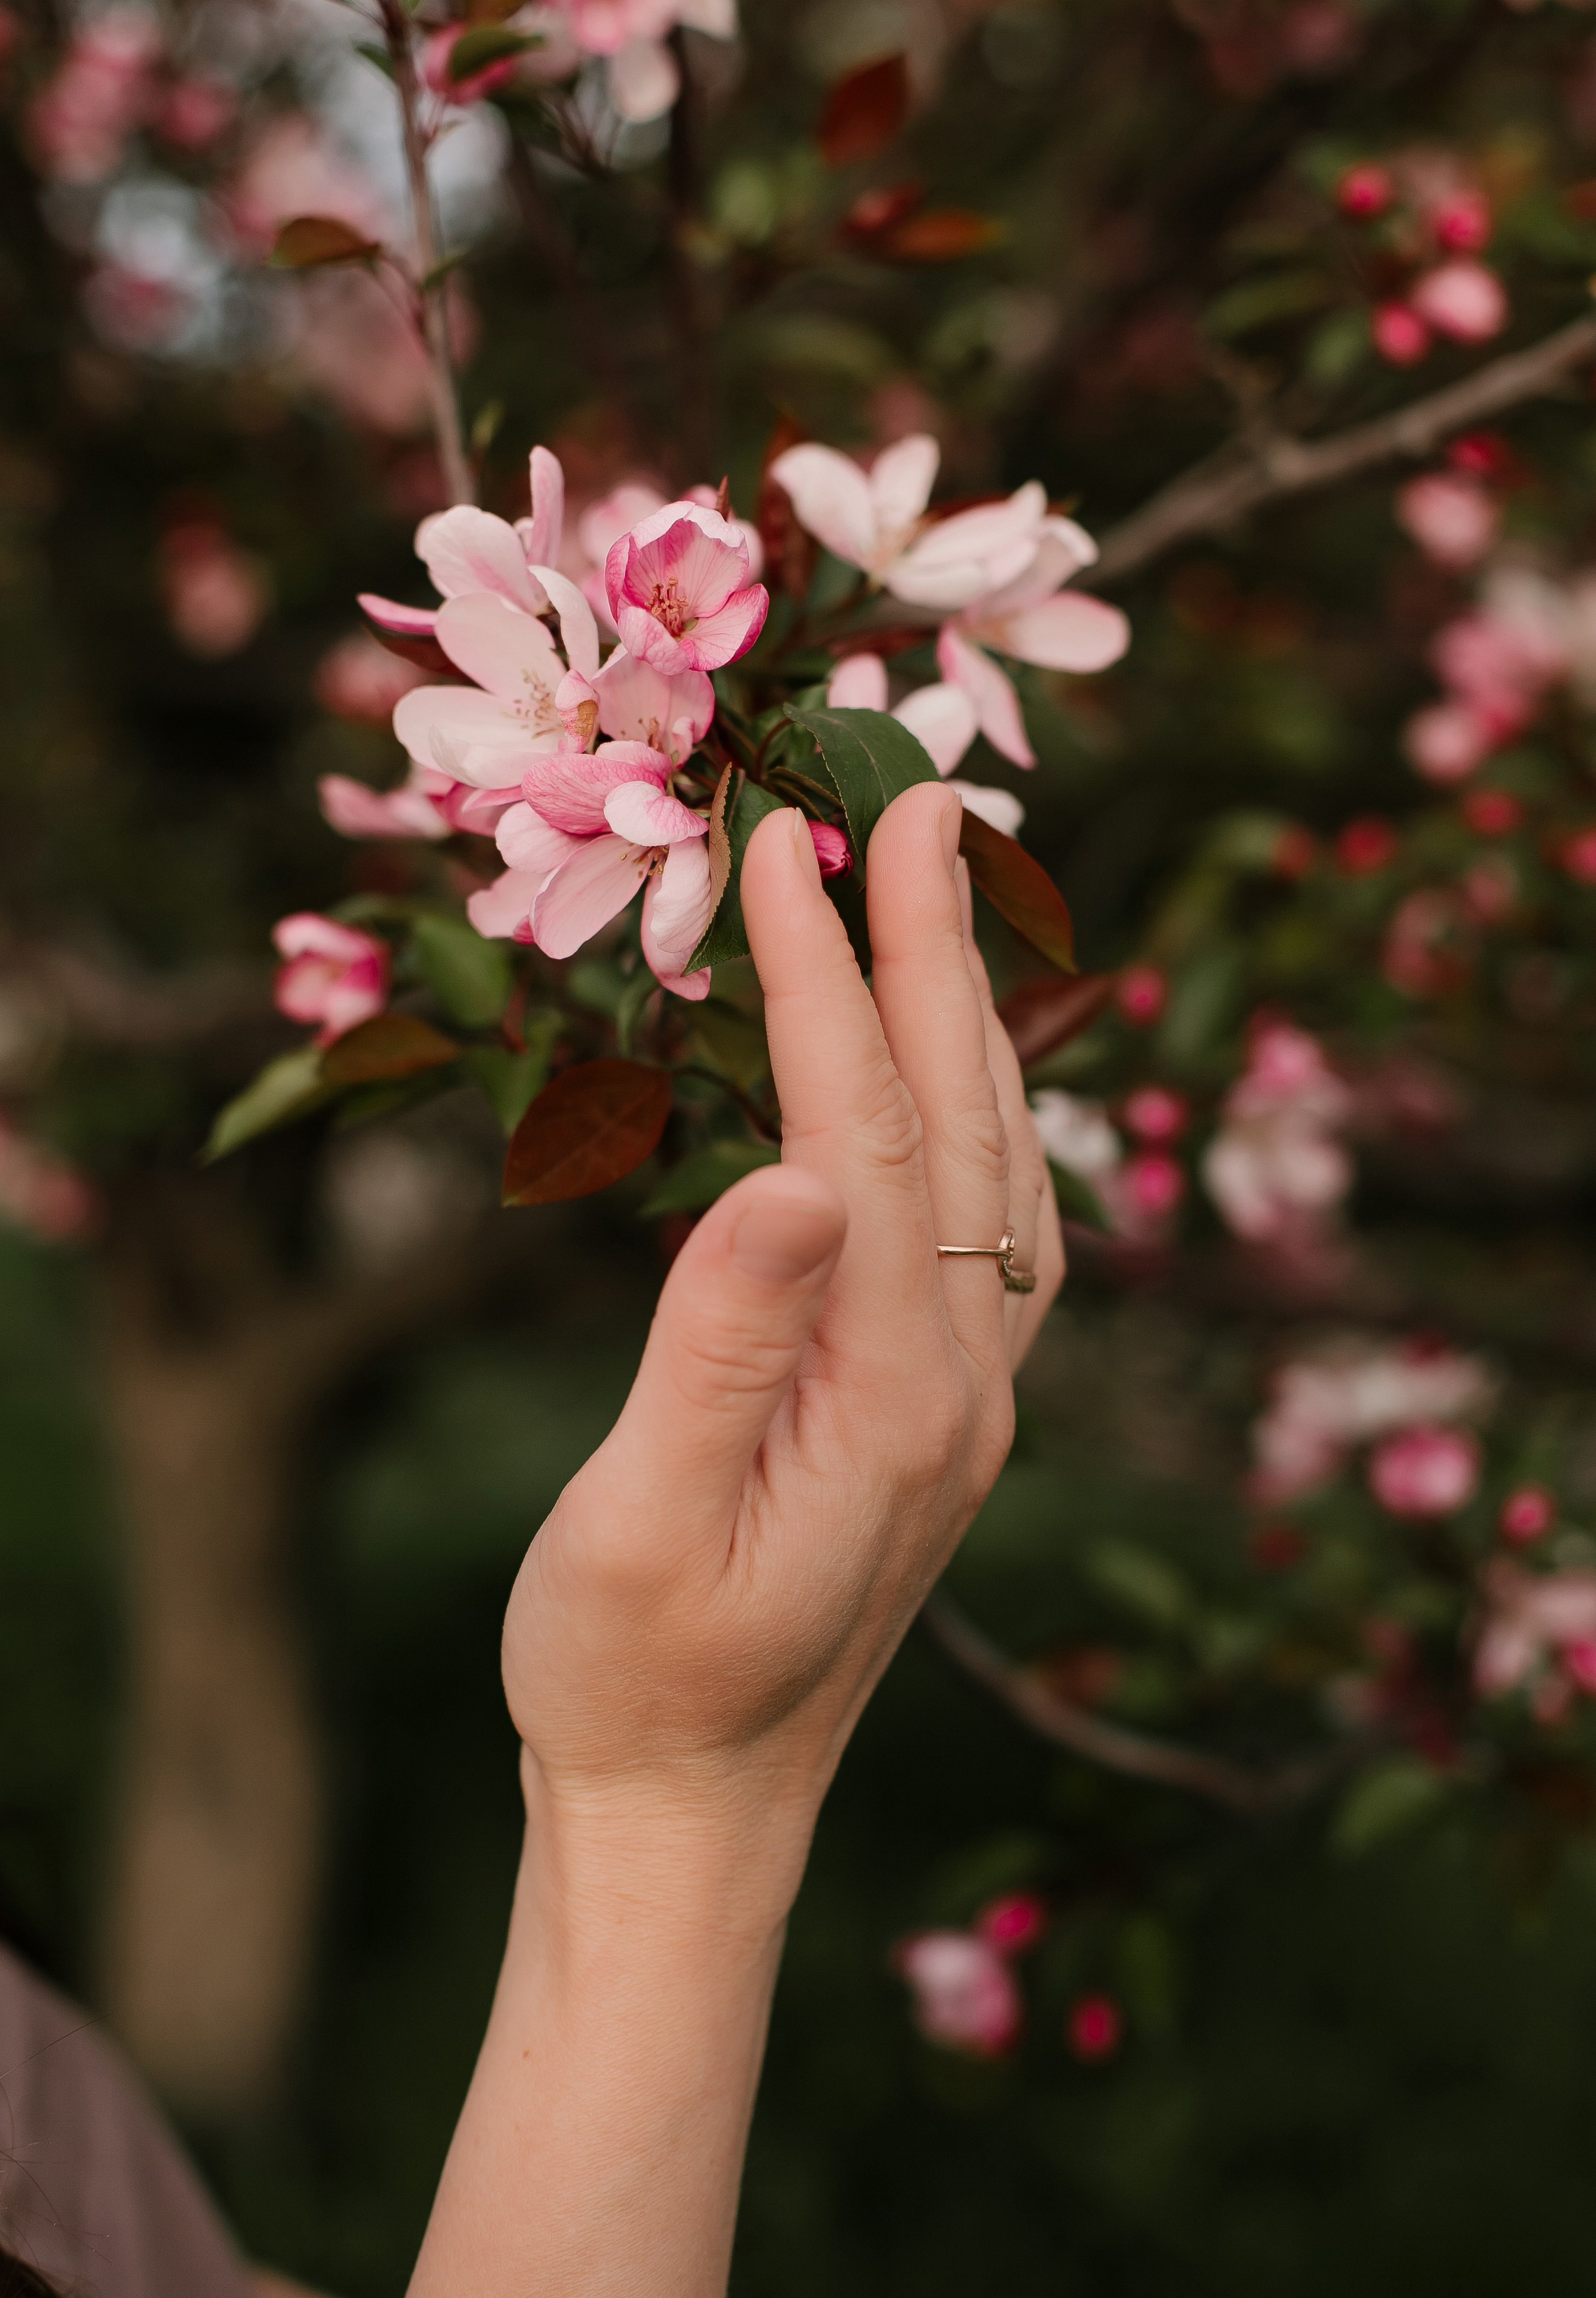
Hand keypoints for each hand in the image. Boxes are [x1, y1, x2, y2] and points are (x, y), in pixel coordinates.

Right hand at [502, 782, 1063, 1882]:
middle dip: (935, 952)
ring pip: (997, 1169)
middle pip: (961, 1125)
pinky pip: (996, 1232)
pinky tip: (961, 1082)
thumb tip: (788, 1173)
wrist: (691, 1818)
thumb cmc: (629, 1680)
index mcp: (891, 1392)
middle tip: (916, 799)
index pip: (862, 1133)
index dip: (822, 980)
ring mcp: (971, 1399)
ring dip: (970, 1022)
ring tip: (942, 897)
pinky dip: (981, 1121)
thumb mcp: (645, 1527)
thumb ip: (719, 1349)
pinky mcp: (945, 1414)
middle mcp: (966, 1382)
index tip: (782, 843)